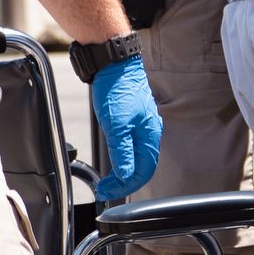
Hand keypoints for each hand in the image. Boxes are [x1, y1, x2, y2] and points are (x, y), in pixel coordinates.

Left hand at [89, 55, 161, 200]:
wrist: (113, 62)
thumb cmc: (116, 89)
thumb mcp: (116, 126)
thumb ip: (122, 153)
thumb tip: (126, 175)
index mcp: (150, 135)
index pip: (143, 171)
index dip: (125, 185)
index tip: (106, 191)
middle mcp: (149, 131)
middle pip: (142, 166)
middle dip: (124, 181)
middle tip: (104, 188)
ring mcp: (142, 124)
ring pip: (137, 155)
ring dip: (122, 170)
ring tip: (106, 177)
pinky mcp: (132, 117)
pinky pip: (131, 144)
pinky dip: (122, 156)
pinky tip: (113, 156)